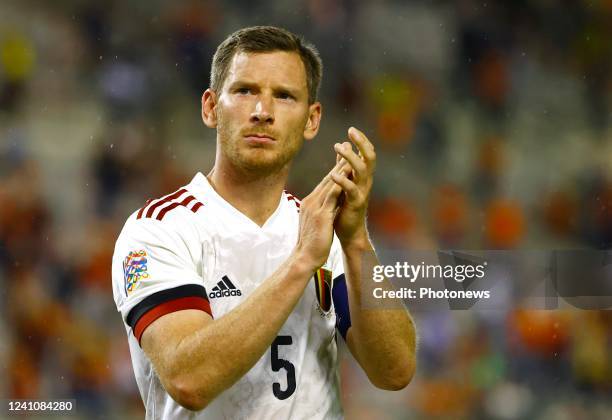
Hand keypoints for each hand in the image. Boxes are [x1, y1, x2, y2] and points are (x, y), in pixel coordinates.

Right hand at [294, 158, 346, 271]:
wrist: (304, 258)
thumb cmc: (311, 244)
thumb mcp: (315, 224)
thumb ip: (320, 212)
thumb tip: (327, 207)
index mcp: (310, 203)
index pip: (324, 183)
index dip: (334, 170)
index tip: (342, 158)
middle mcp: (311, 202)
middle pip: (327, 179)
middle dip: (338, 163)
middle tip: (346, 147)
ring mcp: (315, 207)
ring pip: (329, 184)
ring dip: (340, 170)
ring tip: (350, 157)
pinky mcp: (321, 215)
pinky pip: (331, 197)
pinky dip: (339, 185)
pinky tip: (347, 177)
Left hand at [331, 127, 375, 248]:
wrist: (349, 232)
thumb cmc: (346, 207)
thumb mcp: (345, 182)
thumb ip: (344, 165)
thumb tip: (344, 145)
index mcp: (363, 176)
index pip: (367, 154)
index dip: (361, 141)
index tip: (351, 129)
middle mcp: (366, 182)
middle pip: (370, 157)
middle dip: (362, 143)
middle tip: (351, 131)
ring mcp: (363, 192)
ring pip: (362, 170)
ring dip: (350, 157)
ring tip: (338, 147)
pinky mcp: (356, 203)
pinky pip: (352, 189)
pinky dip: (343, 180)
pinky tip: (332, 174)